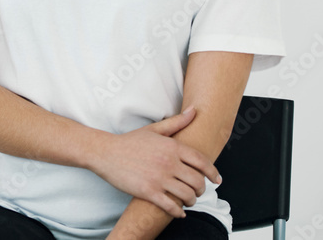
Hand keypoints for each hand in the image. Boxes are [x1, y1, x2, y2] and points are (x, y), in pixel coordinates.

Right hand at [90, 107, 220, 218]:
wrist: (105, 153)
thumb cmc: (129, 141)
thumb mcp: (154, 130)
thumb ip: (176, 122)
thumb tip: (194, 110)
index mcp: (171, 147)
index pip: (202, 162)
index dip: (213, 172)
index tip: (217, 179)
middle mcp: (168, 162)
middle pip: (197, 181)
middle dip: (201, 189)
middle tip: (198, 191)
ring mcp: (158, 178)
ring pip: (187, 195)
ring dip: (191, 201)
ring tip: (188, 200)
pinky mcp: (148, 192)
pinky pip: (171, 206)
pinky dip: (178, 212)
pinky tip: (179, 212)